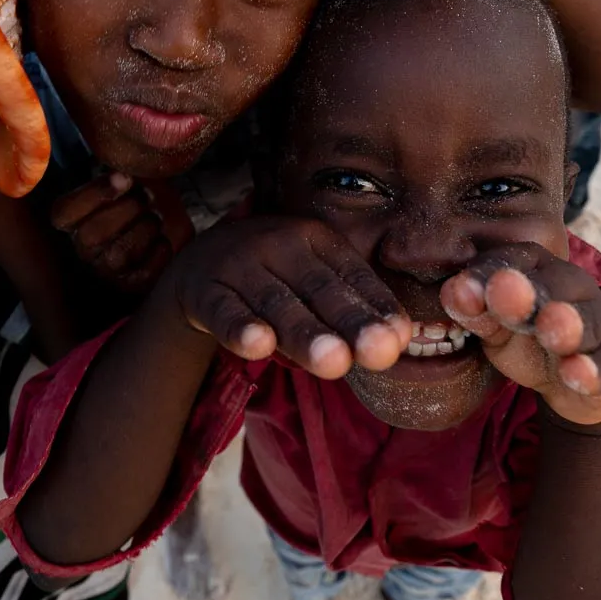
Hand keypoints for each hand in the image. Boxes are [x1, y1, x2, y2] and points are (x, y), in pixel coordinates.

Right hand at [51, 172, 193, 294]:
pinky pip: (142, 273)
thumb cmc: (144, 197)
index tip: (125, 178)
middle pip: (91, 236)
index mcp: (74, 220)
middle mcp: (84, 249)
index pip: (64, 214)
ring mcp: (105, 271)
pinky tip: (162, 240)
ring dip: (144, 230)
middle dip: (127, 211)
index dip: (94, 195)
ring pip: (117, 256)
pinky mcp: (131, 285)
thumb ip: (119, 177)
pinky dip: (159, 251)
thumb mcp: (131, 180)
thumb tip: (120, 177)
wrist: (173, 219)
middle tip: (146, 198)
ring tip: (155, 219)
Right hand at [172, 215, 411, 379]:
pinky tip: (257, 347)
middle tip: (379, 353)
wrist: (199, 263)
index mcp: (315, 237)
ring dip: (305, 333)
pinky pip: (224, 311)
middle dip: (350, 321)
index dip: (377, 306)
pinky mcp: (205, 290)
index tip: (401, 339)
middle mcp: (279, 244)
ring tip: (334, 362)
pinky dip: (240, 329)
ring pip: (275, 303)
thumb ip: (352, 308)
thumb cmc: (277, 277)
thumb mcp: (313, 279)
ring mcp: (239, 264)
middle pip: (319, 288)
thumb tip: (400, 342)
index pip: (352, 273)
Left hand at [440, 243, 600, 425]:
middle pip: (551, 285)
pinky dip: (593, 371)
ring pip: (584, 322)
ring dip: (566, 325)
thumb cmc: (527, 340)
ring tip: (549, 329)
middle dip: (528, 291)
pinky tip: (577, 374)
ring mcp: (600, 323)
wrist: (582, 379)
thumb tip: (451, 291)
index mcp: (537, 267)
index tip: (462, 289)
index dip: (487, 274)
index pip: (513, 261)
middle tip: (504, 288)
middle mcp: (572, 286)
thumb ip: (476, 310)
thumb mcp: (496, 326)